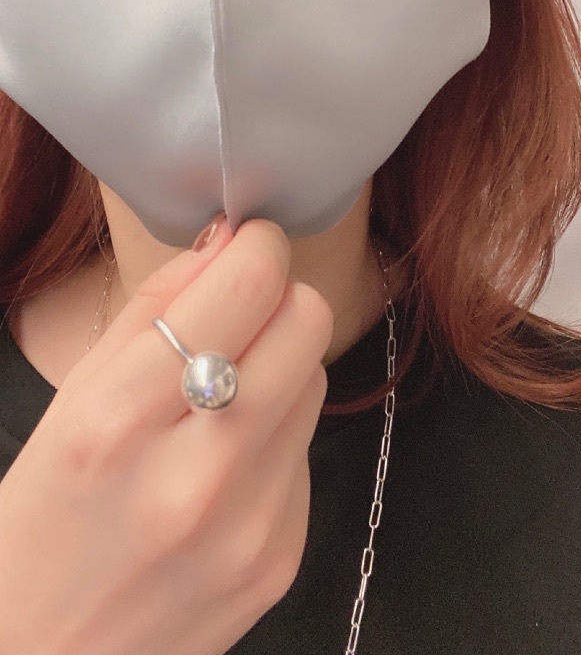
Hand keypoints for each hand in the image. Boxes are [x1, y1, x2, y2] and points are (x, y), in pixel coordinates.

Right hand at [0, 217, 332, 654]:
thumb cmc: (47, 513)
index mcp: (119, 420)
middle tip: (240, 316)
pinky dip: (276, 437)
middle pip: (307, 324)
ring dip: (279, 370)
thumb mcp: (73, 397)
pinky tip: (226, 466)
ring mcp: (249, 525)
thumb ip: (155, 306)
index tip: (251, 243)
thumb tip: (231, 242)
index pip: (247, 289)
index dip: (258, 248)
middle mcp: (195, 476)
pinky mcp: (282, 557)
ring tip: (219, 403)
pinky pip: (307, 450)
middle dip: (279, 300)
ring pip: (316, 380)